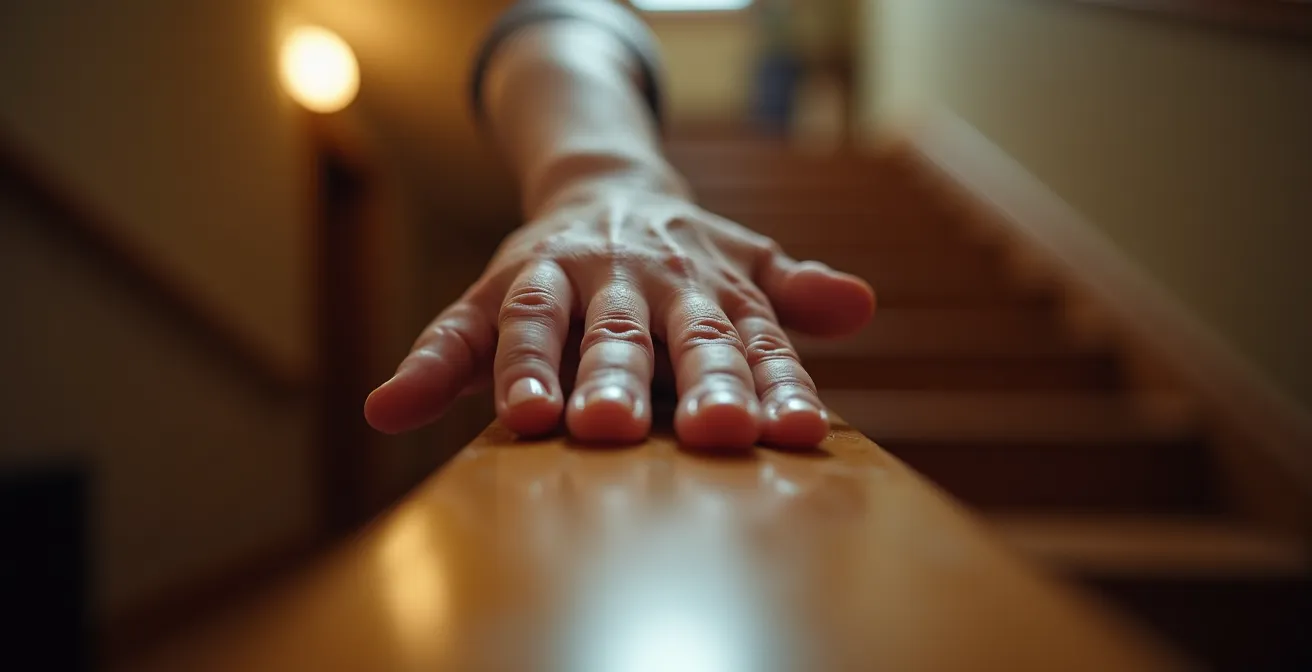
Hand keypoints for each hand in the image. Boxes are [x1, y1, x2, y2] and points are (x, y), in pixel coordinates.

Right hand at [364, 182, 874, 449]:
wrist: (605, 188)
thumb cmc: (685, 256)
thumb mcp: (748, 263)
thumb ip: (796, 291)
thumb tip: (863, 303)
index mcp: (700, 282)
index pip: (739, 337)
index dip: (765, 385)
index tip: (790, 432)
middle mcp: (632, 278)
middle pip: (644, 334)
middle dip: (654, 383)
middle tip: (663, 431)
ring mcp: (562, 278)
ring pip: (550, 324)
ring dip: (536, 371)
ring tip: (531, 421)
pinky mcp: (500, 287)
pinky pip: (455, 328)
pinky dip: (422, 367)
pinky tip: (389, 409)